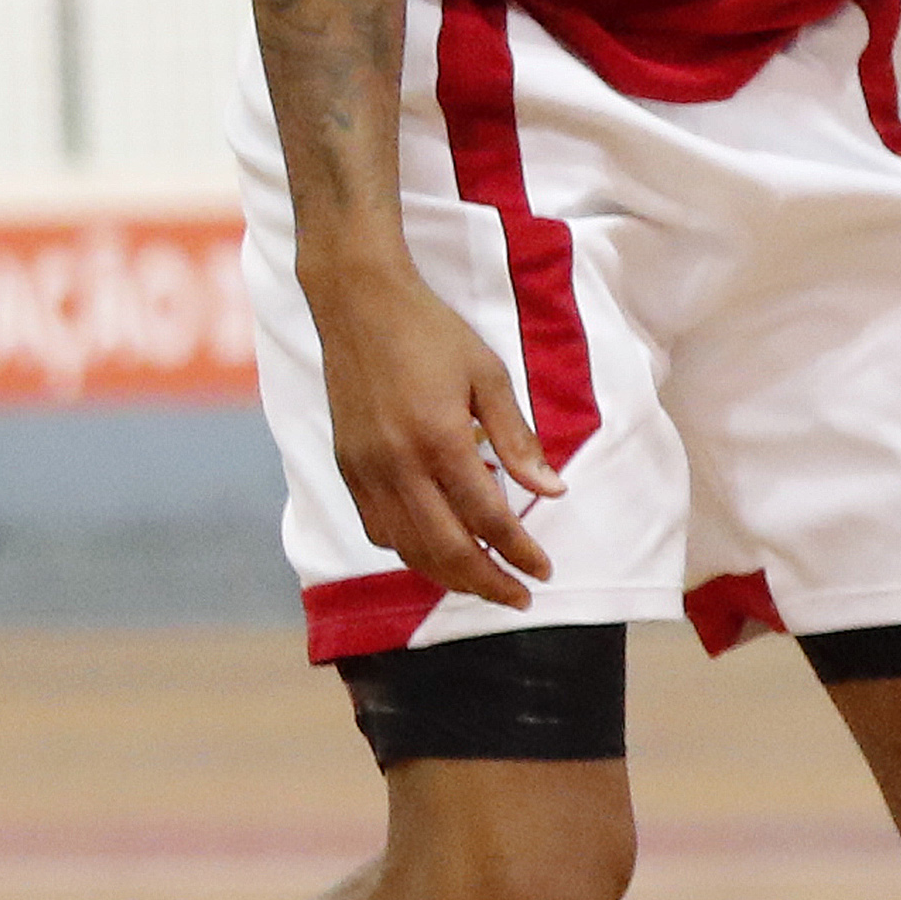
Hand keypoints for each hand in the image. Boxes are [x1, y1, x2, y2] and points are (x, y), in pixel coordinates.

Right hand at [313, 265, 557, 606]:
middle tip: (519, 597)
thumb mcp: (488, 375)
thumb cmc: (431, 332)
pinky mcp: (346, 468)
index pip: (489, 519)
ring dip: (449, 575)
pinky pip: (379, 530)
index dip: (520, 552)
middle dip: (488, 583)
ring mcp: (366, 471)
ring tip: (483, 580)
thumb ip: (518, 439)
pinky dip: (410, 550)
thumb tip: (554, 491)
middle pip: (447, 550)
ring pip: (408, 549)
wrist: (358, 302)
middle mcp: (398, 465)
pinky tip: (435, 546)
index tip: (544, 572)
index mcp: (440, 439)